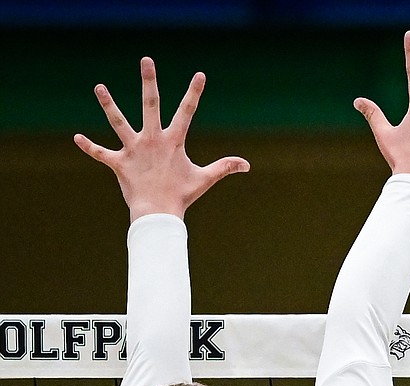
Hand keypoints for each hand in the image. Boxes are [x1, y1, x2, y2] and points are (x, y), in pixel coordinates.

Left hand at [75, 57, 248, 220]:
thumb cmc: (182, 196)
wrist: (159, 215)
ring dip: (108, 104)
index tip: (200, 75)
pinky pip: (101, 154)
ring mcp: (133, 150)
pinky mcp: (119, 163)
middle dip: (149, 82)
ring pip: (118, 122)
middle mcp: (152, 140)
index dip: (194, 93)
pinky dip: (89, 147)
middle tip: (146, 60)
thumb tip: (247, 165)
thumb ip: (224, 168)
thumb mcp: (204, 179)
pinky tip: (77, 138)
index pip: (187, 112)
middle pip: (150, 105)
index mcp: (172, 142)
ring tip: (99, 87)